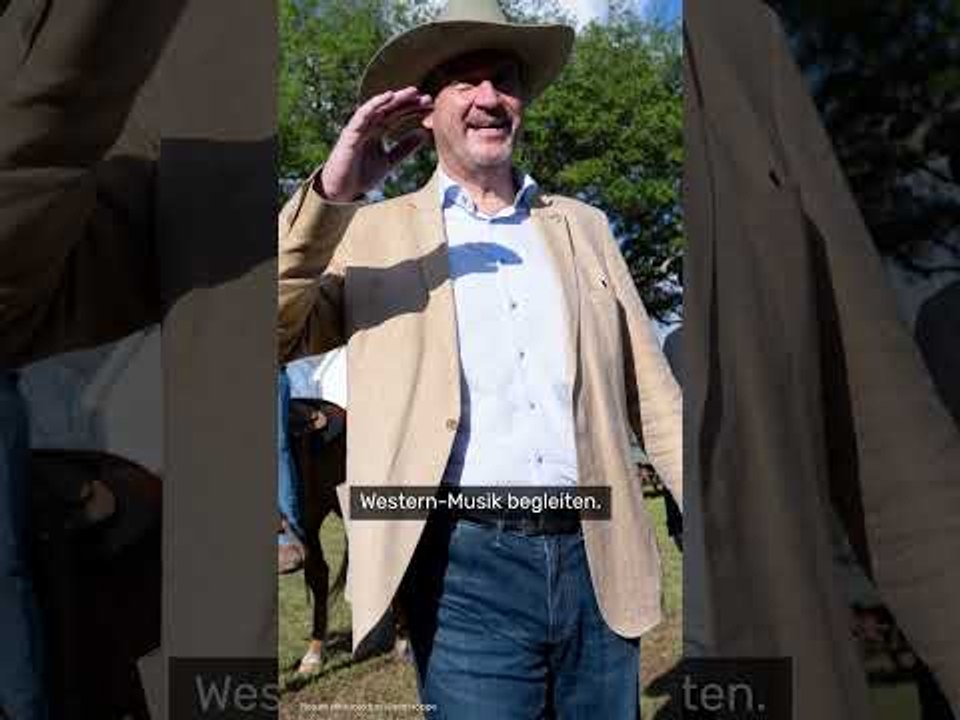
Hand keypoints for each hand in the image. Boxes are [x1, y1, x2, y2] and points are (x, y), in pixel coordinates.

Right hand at [318, 87, 432, 201]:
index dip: (414, 110)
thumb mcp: (390, 161)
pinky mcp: (350, 132)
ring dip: (395, 98)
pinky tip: (388, 96)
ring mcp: (360, 128)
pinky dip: (374, 104)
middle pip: (391, 109)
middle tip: (427, 97)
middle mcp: (369, 126)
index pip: (398, 116)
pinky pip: (363, 114)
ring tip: (412, 92)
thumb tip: (423, 135)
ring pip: (379, 108)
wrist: (342, 191)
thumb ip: (404, 148)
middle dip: (409, 102)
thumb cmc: (362, 176)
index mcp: (378, 131)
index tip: (431, 106)